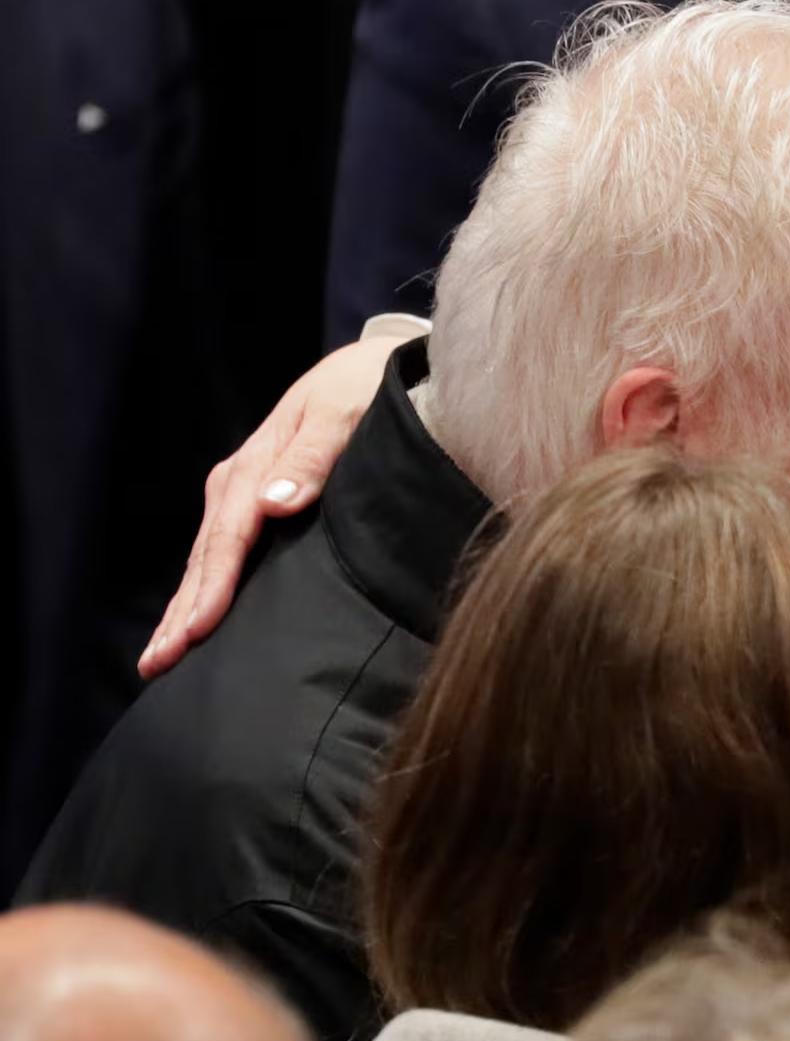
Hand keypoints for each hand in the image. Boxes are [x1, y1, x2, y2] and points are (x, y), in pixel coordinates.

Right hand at [138, 336, 397, 678]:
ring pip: (205, 560)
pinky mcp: (255, 502)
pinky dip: (202, 589)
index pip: (229, 537)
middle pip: (205, 556)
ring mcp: (244, 493)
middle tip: (157, 664)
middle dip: (181, 612)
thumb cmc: (367, 388)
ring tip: (159, 657)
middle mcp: (241, 482)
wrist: (374, 367)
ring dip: (183, 607)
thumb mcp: (345, 411)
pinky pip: (221, 552)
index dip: (213, 587)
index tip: (196, 631)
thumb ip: (313, 457)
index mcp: (256, 464)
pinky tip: (191, 621)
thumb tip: (276, 503)